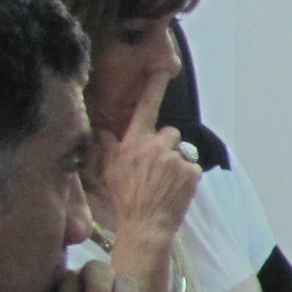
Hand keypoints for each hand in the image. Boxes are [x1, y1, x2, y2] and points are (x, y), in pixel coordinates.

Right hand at [89, 65, 200, 241]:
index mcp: (135, 141)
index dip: (154, 85)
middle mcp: (156, 145)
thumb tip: (100, 130)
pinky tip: (175, 189)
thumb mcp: (108, 170)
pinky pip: (192, 168)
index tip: (163, 67)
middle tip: (155, 167)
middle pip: (168, 133)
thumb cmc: (125, 197)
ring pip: (180, 152)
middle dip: (164, 146)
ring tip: (164, 182)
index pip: (146, 107)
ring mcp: (176, 158)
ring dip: (175, 162)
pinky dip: (187, 177)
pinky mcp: (192, 172)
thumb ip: (106, 146)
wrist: (145, 224)